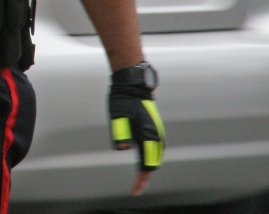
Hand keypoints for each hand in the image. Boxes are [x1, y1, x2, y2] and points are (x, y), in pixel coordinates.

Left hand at [109, 80, 163, 195]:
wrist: (133, 84)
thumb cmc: (123, 99)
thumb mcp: (117, 116)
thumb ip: (120, 133)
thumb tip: (123, 149)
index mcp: (147, 134)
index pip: (146, 164)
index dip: (141, 179)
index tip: (134, 190)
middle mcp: (156, 135)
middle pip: (153, 162)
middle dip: (145, 176)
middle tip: (136, 187)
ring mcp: (157, 131)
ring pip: (156, 156)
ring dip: (149, 167)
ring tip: (141, 178)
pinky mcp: (154, 127)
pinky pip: (156, 148)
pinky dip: (152, 158)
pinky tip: (146, 160)